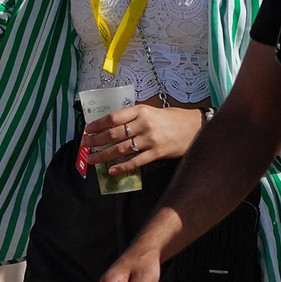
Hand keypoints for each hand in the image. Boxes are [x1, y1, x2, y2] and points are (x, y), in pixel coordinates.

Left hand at [81, 104, 205, 175]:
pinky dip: (122, 167)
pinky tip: (111, 170)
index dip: (97, 125)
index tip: (87, 130)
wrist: (196, 127)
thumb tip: (113, 125)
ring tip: (91, 160)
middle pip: (114, 134)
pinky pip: (135, 161)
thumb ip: (135, 116)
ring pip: (121, 149)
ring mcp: (150, 140)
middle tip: (84, 146)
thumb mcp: (153, 111)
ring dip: (103, 155)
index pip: (113, 117)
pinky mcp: (157, 153)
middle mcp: (144, 124)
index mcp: (141, 110)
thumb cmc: (174, 118)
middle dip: (95, 141)